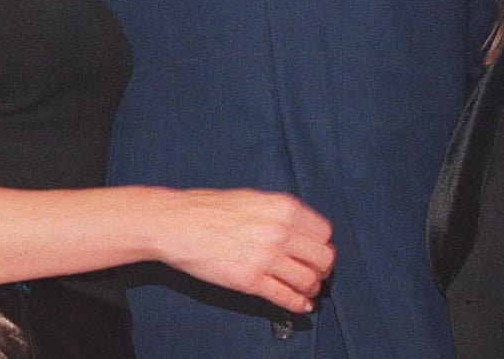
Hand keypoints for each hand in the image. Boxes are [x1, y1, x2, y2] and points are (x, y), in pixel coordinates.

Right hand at [152, 189, 334, 313]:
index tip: (316, 251)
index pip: (324, 232)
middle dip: (322, 268)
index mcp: (284, 207)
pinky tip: (300, 305)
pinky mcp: (251, 281)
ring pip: (309, 280)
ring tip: (306, 290)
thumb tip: (299, 230)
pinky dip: (298, 304)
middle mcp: (281, 232)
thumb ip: (280, 213)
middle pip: (324, 258)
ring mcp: (267, 258)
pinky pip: (287, 298)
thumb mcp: (254, 199)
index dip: (321, 244)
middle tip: (316, 272)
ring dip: (312, 288)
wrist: (180, 224)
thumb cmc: (210, 209)